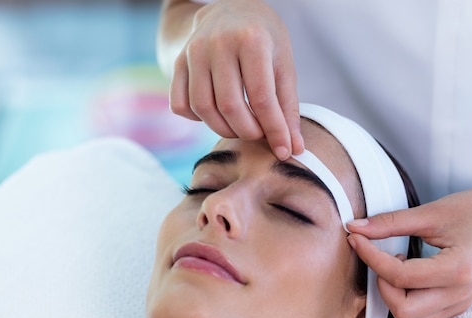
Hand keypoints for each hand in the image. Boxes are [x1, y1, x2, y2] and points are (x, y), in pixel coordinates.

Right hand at [169, 0, 302, 159]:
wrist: (231, 10)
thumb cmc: (264, 42)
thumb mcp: (283, 66)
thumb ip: (288, 108)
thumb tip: (293, 149)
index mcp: (251, 40)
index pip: (262, 97)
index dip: (274, 130)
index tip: (284, 151)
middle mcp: (218, 43)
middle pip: (229, 106)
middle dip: (248, 132)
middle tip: (260, 135)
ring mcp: (193, 52)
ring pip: (202, 108)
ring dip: (224, 129)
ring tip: (242, 128)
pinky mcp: (177, 63)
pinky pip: (181, 104)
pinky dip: (198, 119)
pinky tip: (217, 115)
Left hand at [347, 187, 471, 317]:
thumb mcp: (430, 212)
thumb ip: (390, 223)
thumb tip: (355, 228)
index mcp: (458, 269)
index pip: (400, 276)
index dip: (371, 257)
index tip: (357, 238)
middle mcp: (461, 294)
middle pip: (403, 310)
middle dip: (382, 284)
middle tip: (382, 256)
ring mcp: (460, 304)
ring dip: (393, 297)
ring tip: (398, 265)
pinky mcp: (456, 307)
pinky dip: (405, 301)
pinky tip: (408, 275)